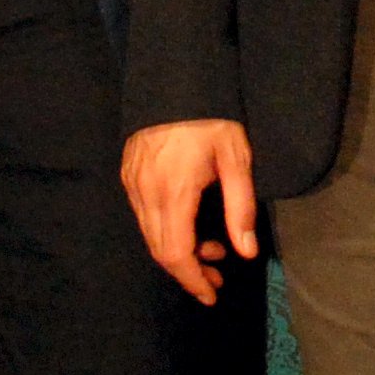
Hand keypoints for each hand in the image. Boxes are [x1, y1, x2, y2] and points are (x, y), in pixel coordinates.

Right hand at [120, 119, 256, 304]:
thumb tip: (246, 252)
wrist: (176, 78)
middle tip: (218, 276)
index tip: (211, 296)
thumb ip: (240, 208)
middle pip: (161, 250)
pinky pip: (143, 216)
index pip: (176, 254)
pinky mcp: (128, 174)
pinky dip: (166, 231)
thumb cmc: (212, 118)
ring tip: (212, 248)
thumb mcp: (236, 159)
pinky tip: (190, 224)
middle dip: (189, 271)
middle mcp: (146, 193)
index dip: (193, 281)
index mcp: (173, 192)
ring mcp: (133, 184)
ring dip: (179, 251)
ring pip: (150, 235)